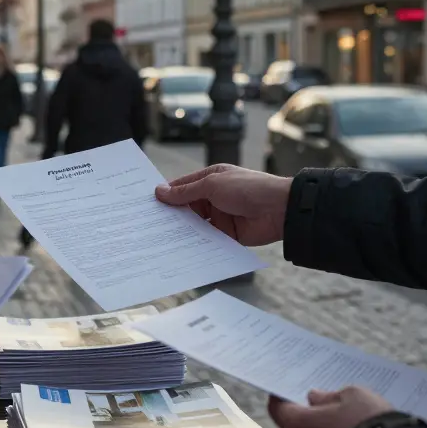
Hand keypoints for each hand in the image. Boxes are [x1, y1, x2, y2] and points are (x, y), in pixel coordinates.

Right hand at [155, 164, 291, 245]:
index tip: (147, 203)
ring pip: (195, 224)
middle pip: (187, 207)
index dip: (166, 194)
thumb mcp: (213, 185)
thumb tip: (160, 191)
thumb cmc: (248, 188)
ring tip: (159, 238)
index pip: (183, 186)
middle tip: (148, 224)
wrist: (279, 210)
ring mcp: (220, 216)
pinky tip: (179, 249)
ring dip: (182, 230)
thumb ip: (186, 192)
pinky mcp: (226, 235)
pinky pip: (206, 239)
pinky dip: (195, 242)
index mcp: (211, 178)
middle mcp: (214, 197)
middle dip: (171, 214)